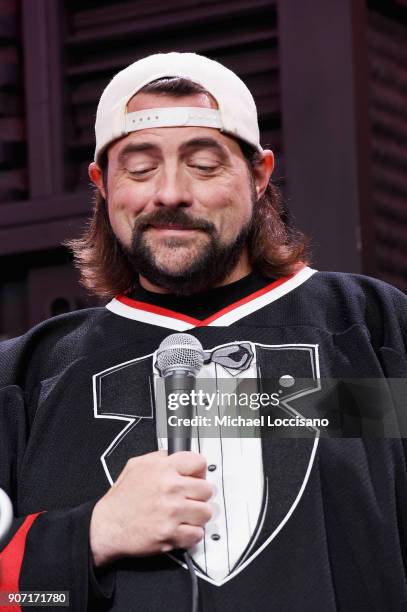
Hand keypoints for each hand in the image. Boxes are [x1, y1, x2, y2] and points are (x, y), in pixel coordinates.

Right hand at [90, 451, 212, 566]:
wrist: (107, 527)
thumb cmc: (121, 499)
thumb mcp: (136, 465)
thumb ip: (159, 457)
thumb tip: (175, 456)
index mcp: (163, 469)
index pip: (199, 462)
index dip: (198, 471)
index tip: (196, 477)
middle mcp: (170, 489)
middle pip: (207, 489)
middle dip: (200, 495)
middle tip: (191, 499)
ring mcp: (172, 513)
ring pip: (206, 513)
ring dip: (198, 515)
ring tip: (186, 515)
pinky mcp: (171, 535)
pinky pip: (197, 534)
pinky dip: (191, 534)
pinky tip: (180, 528)